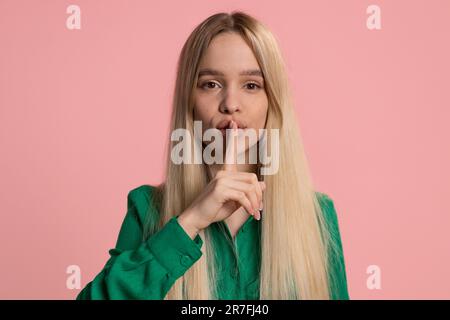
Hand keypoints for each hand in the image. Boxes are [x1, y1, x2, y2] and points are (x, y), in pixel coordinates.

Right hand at [178, 120, 264, 235]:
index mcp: (224, 173)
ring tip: (255, 214)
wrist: (197, 218)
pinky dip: (249, 206)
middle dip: (258, 195)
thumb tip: (263, 184)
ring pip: (249, 188)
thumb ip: (247, 192)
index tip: (233, 124)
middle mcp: (222, 174)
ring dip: (254, 202)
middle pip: (251, 178)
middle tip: (259, 209)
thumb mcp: (234, 201)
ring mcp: (221, 180)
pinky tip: (250, 214)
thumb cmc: (214, 210)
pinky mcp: (220, 189)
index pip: (230, 153)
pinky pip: (242, 196)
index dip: (233, 138)